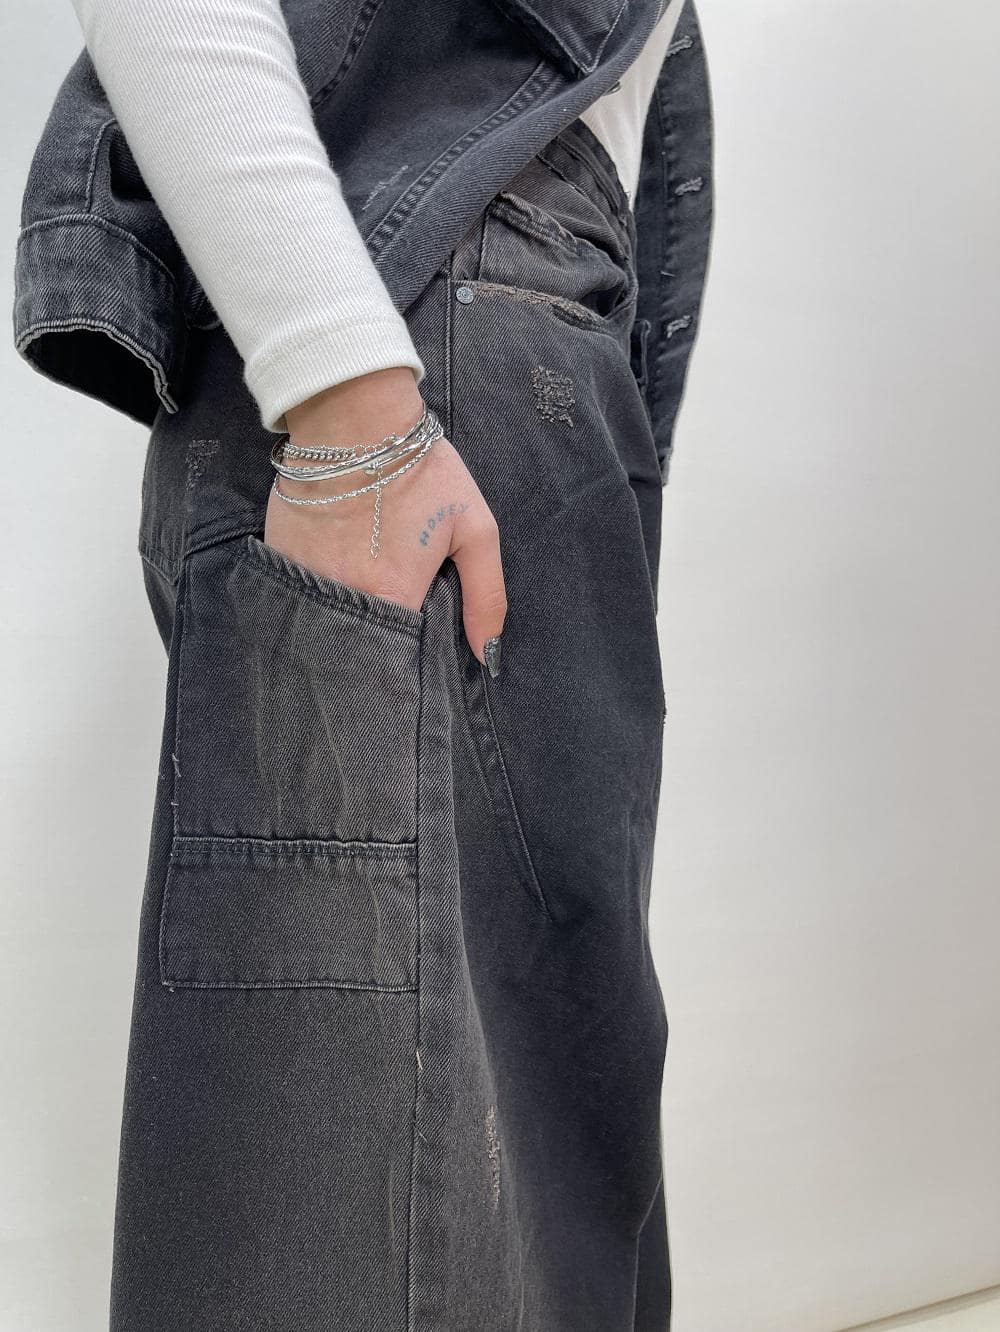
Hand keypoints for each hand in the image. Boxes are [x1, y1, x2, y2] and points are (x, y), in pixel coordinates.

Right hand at [263, 368, 505, 672]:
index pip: (396, 659)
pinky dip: (313, 595)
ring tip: (358, 602)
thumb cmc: (423, 470)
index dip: (405, 664)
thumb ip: (486, 596)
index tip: (413, 659)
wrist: (355, 416)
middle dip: (370, 651)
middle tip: (386, 628)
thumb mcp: (475, 528)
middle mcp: (342, 596)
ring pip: (323, 623)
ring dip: (340, 622)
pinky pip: (296, 593)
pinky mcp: (278, 555)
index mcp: (391, 596)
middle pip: (356, 647)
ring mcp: (303, 577)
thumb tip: (488, 655)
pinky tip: (331, 576)